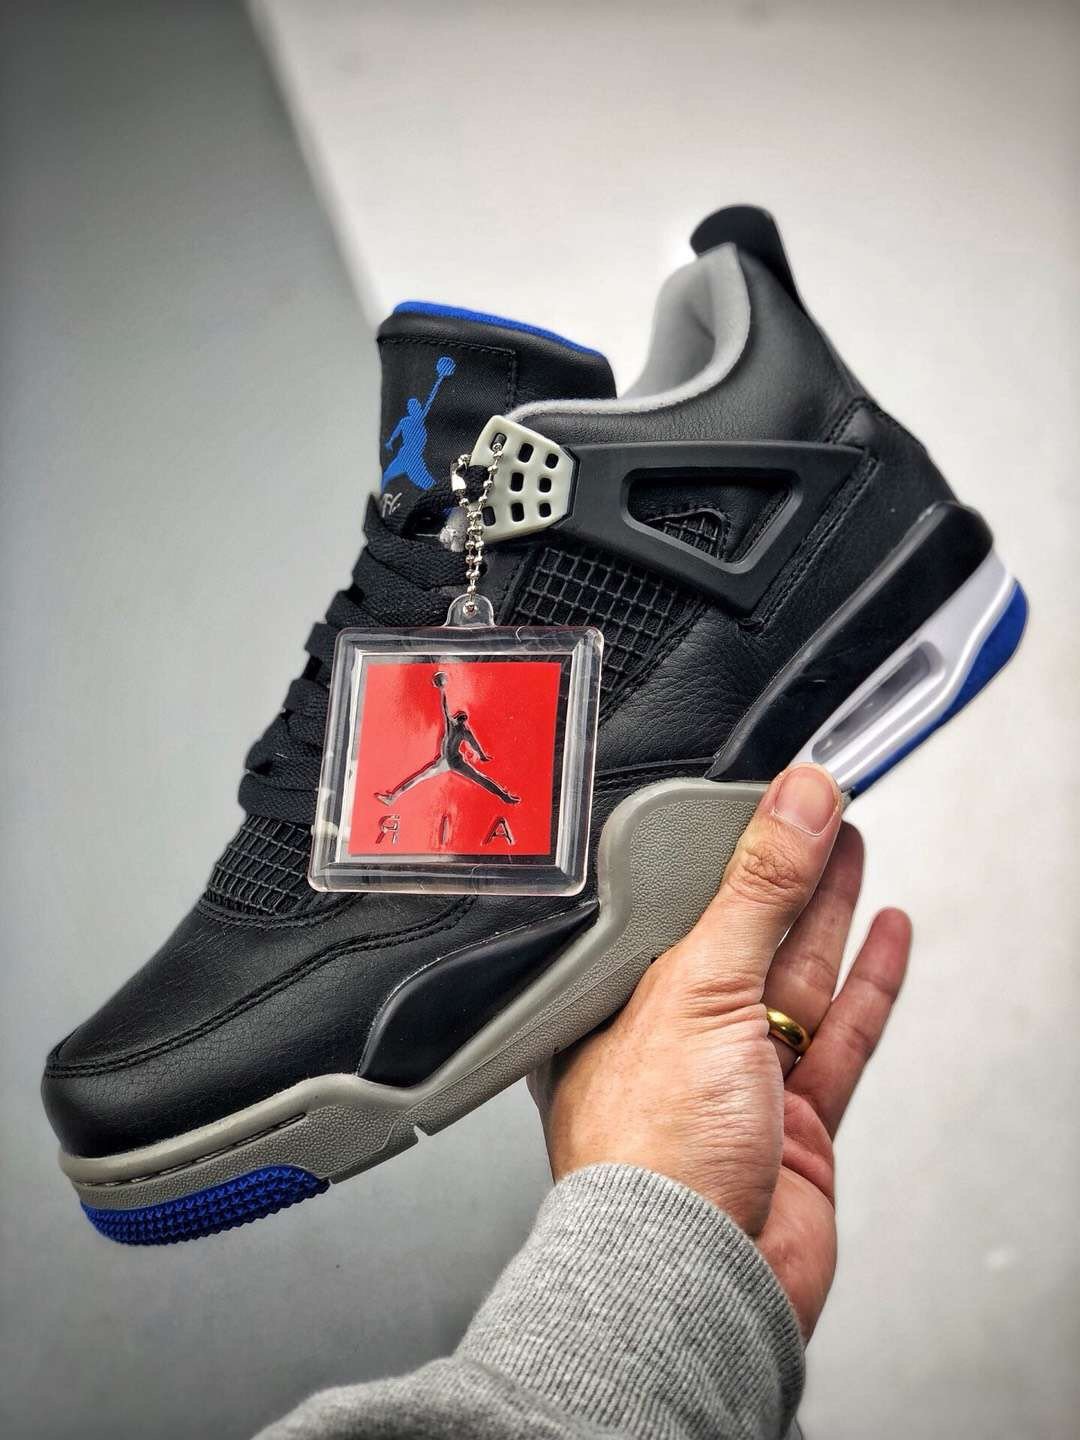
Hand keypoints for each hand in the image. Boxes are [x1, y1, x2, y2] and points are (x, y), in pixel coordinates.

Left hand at [530, 764, 910, 1338]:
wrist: (692, 1281)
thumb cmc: (649, 1157)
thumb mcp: (699, 987)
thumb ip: (757, 890)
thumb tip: (796, 801)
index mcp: (619, 1003)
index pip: (679, 904)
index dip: (728, 848)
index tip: (768, 799)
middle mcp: (676, 1037)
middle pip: (746, 931)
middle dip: (787, 869)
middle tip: (821, 805)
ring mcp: (739, 1080)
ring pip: (796, 977)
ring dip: (829, 912)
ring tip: (850, 846)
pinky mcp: (793, 1121)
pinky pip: (837, 1037)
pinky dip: (866, 985)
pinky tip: (883, 939)